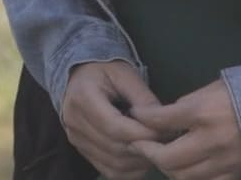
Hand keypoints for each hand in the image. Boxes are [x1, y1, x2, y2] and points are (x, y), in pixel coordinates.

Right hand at [62, 60, 167, 179]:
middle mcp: (74, 121)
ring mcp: (75, 138)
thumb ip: (143, 98)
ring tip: (155, 148)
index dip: (142, 134)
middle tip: (166, 141)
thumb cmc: (105, 70)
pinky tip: (141, 158)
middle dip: (144, 148)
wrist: (79, 74)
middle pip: (114, 148)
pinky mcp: (82, 150)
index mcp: (83, 96)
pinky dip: (129, 171)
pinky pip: (108, 171)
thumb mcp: (125, 74)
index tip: (164, 131)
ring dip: (139, 162)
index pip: (114, 126)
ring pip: (113, 164)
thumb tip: (162, 124)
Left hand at [129, 78, 240, 179]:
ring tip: (161, 157)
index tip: (135, 117)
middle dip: (148, 152)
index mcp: (204, 112)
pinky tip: (184, 169)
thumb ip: (184, 106)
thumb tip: (160, 120)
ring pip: (183, 176)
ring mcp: (224, 161)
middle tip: (140, 145)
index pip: (162, 120)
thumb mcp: (209, 90)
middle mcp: (212, 140)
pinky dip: (190, 178)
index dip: (142, 119)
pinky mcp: (234, 174)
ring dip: (167, 168)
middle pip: (168, 158)